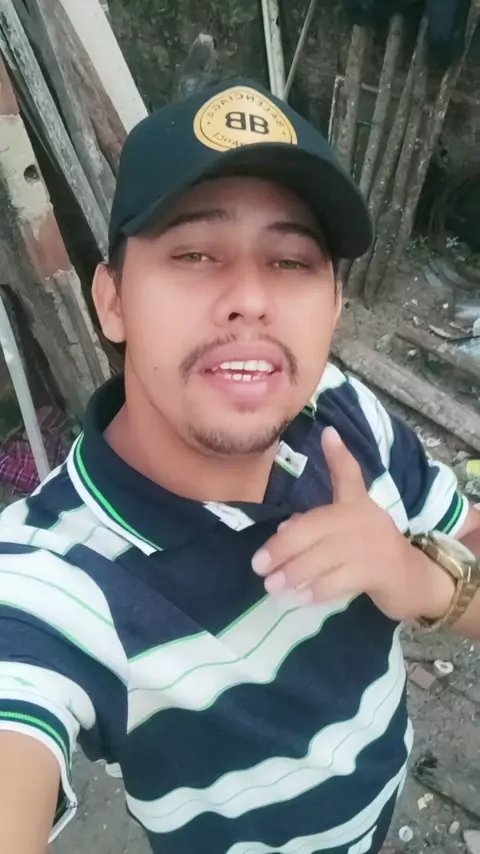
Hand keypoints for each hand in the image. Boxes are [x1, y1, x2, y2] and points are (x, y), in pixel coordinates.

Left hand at [252, 427, 454, 621]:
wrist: (414, 580)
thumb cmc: (371, 552)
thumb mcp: (348, 530)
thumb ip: (316, 524)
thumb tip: (282, 529)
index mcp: (356, 503)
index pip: (348, 473)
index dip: (339, 454)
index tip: (328, 433)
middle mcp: (364, 518)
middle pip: (314, 527)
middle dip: (282, 548)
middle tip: (259, 566)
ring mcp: (372, 545)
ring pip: (322, 558)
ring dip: (294, 573)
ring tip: (273, 587)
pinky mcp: (379, 572)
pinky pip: (338, 582)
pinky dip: (315, 591)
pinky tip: (300, 598)